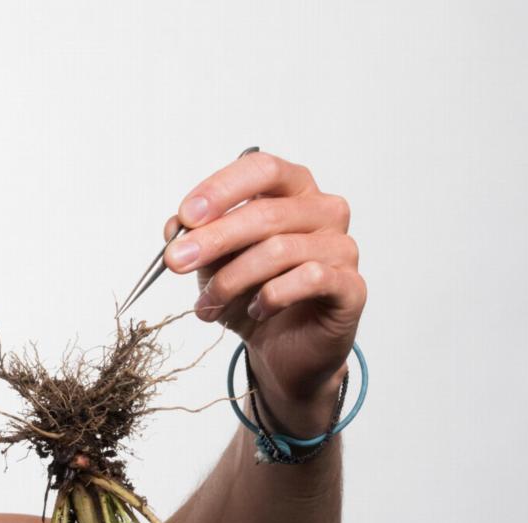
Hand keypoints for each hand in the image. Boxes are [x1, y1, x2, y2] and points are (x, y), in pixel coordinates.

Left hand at [161, 151, 365, 436]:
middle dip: (213, 239)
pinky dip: (273, 295)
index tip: (186, 217)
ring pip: (281, 249)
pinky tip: (256, 309)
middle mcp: (323, 211)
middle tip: (177, 262)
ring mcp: (342, 247)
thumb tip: (176, 225)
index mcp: (292, 190)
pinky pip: (311, 278)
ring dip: (232, 279)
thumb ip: (197, 237)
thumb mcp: (212, 262)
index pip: (261, 169)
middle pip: (266, 212)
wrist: (282, 348)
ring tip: (209, 302)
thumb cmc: (251, 294)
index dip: (221, 189)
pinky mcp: (351, 285)